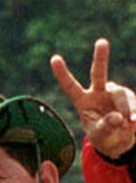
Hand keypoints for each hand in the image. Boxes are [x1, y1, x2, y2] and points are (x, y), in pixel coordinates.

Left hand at [50, 38, 135, 158]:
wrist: (119, 140)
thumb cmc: (103, 136)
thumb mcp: (100, 135)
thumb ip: (105, 126)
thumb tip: (118, 118)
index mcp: (83, 101)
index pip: (70, 86)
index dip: (62, 74)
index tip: (54, 59)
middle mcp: (98, 92)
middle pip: (98, 73)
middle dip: (100, 57)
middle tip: (101, 42)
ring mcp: (114, 92)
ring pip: (121, 95)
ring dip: (125, 110)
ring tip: (127, 124)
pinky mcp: (130, 96)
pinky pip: (134, 102)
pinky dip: (134, 114)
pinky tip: (133, 122)